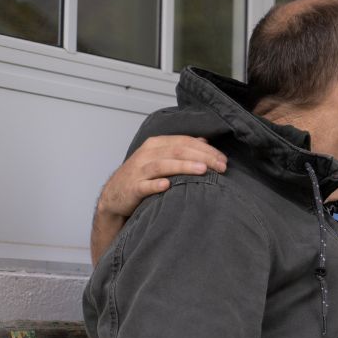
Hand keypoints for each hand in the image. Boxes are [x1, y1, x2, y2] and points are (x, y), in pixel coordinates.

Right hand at [98, 135, 227, 218]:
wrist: (114, 195)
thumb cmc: (142, 176)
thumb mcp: (160, 157)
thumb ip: (180, 148)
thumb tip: (204, 142)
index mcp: (156, 144)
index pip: (185, 142)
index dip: (206, 149)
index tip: (223, 160)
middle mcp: (147, 154)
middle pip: (177, 151)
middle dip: (202, 157)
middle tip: (221, 166)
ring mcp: (138, 171)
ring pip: (163, 165)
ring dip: (183, 166)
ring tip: (202, 170)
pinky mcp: (132, 188)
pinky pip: (145, 186)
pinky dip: (156, 185)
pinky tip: (167, 186)